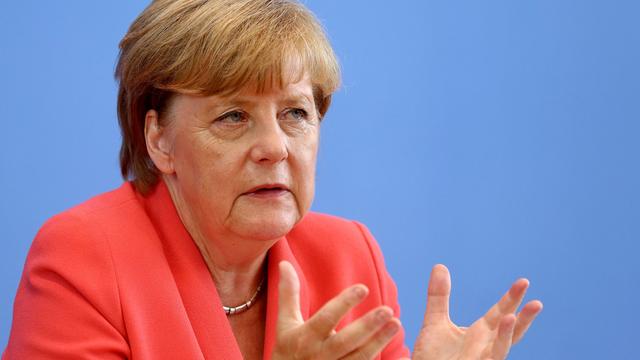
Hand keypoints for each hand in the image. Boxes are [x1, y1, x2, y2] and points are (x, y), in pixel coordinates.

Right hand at [272, 261, 401, 358]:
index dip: (344, 303)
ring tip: (396, 323)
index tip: (363, 288)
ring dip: (379, 342)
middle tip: (388, 310)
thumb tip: (284, 263)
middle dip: (367, 326)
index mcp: (306, 337)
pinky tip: (400, 355)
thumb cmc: (287, 350)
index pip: (326, 318)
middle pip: (346, 341)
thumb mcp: (285, 323)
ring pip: (358, 358)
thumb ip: (288, 294)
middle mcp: (320, 355)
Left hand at [411, 265, 542, 359]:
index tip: (523, 282)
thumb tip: (440, 266)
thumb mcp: (434, 322)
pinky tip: (494, 341)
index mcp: (480, 333)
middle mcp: (486, 347)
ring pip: (501, 349)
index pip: (500, 313)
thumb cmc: (432, 357)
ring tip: (512, 317)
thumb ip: (438, 296)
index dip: (511, 298)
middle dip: (523, 317)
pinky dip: (493, 350)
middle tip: (537, 302)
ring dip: (507, 335)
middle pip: (509, 330)